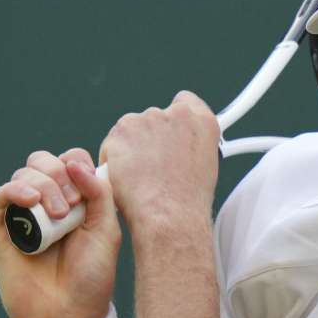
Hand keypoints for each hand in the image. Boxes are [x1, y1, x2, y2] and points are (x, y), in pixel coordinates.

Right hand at [0, 148, 120, 317]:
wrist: (68, 315)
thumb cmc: (91, 278)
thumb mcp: (107, 231)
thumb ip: (99, 193)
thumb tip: (75, 163)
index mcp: (77, 199)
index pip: (70, 160)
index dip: (76, 165)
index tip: (86, 192)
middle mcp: (49, 203)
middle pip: (43, 161)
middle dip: (57, 174)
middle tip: (70, 206)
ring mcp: (26, 215)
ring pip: (23, 175)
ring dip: (43, 186)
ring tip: (57, 216)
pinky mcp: (4, 229)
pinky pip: (1, 196)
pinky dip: (15, 191)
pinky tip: (31, 202)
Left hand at [100, 91, 220, 232]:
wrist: (169, 215)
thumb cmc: (187, 203)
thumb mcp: (204, 166)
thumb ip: (190, 146)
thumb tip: (176, 149)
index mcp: (202, 121)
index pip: (184, 102)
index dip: (172, 121)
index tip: (167, 135)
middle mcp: (176, 114)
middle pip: (154, 118)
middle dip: (148, 138)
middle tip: (150, 168)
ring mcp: (148, 119)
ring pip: (131, 130)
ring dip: (130, 148)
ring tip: (138, 178)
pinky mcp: (122, 130)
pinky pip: (113, 142)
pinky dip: (113, 157)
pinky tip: (123, 177)